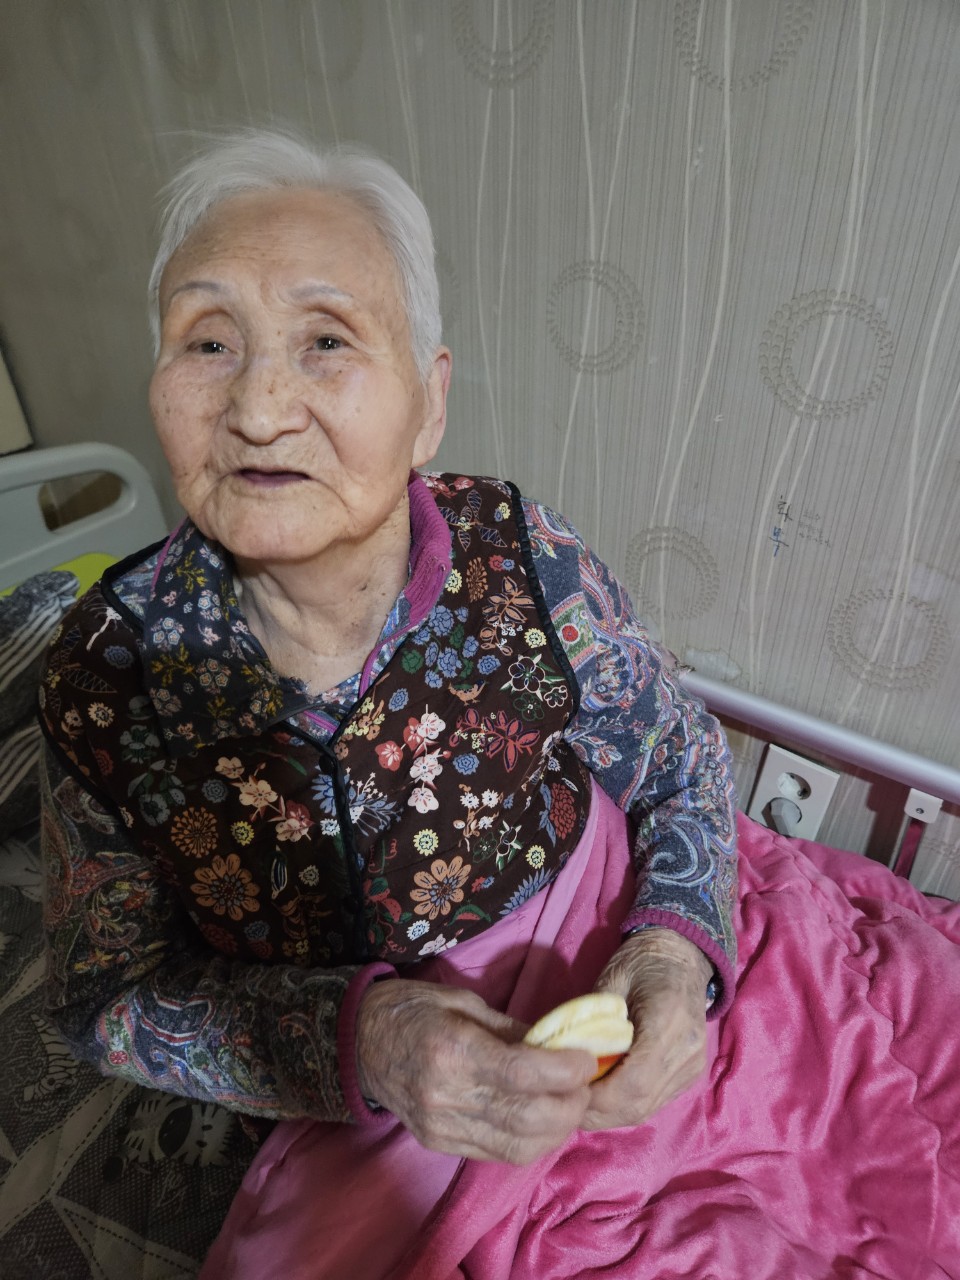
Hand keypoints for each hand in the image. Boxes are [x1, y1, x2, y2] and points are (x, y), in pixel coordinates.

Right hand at [356, 978, 595, 1163]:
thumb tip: (559, 1044)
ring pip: (516, 1147)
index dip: (564, 1071)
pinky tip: (542, 1121)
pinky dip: (529, 1141)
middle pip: (525, 1118)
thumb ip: (512, 1029)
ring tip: (571, 1106)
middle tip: (586, 1087)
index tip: (587, 1060)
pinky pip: (496, 1153)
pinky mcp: (439, 1143)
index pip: (521, 1073)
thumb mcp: (463, 1002)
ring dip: (556, 1131)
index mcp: (453, 1049)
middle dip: (569, 1106)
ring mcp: (441, 1126)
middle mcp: (446, 1095)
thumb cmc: (412, 1009)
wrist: (357, 1043)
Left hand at [582, 928, 711, 1130]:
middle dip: (598, 1111)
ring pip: (645, 1110)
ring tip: (579, 1098)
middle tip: (564, 1100)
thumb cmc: (641, 962)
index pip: (633, 1081)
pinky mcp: (690, 1075)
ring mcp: (692, 1067)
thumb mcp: (610, 981)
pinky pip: (653, 1102)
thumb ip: (591, 1021)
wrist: (681, 957)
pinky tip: (602, 1093)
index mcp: (668, 1021)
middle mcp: (686, 1052)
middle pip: (639, 1103)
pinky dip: (624, 1104)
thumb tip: (563, 1061)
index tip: (566, 1089)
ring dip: (609, 1112)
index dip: (597, 1095)